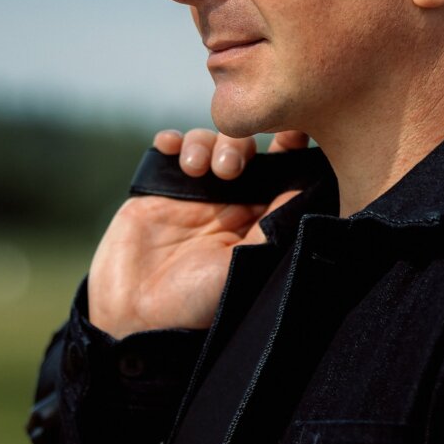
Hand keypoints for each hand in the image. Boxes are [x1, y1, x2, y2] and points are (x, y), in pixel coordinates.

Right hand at [87, 128, 309, 336]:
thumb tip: (307, 184)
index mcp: (256, 219)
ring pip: (209, 142)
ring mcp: (193, 193)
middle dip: (238, 145)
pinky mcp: (159, 188)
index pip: (280, 173)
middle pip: (244, 147)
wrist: (135, 314)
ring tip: (194, 168)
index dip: (289, 148)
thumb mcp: (247, 262)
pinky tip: (170, 148)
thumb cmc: (197, 301)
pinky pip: (170, 148)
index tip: (294, 130)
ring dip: (205, 143)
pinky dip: (173, 141)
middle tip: (228, 169)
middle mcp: (228, 202)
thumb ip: (274, 223)